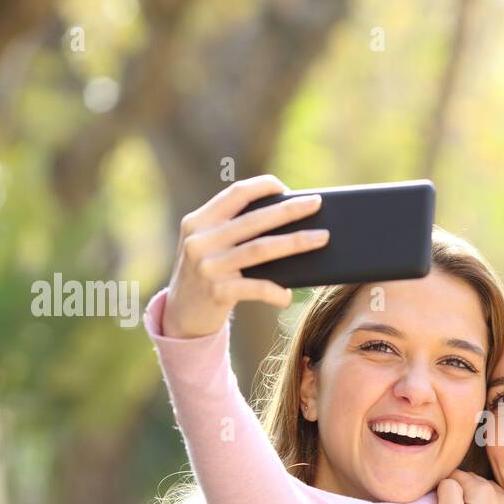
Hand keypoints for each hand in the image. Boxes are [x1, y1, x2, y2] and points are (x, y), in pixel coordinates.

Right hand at [162, 175, 329, 337]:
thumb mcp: (209, 247)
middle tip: (317, 204)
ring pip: (261, 249)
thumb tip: (286, 218)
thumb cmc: (207, 277)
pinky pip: (255, 287)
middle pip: (255, 220)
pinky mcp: (216, 292)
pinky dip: (276, 291)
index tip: (286, 188)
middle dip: (290, 210)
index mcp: (199, 221)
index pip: (235, 194)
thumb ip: (233, 232)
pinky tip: (288, 296)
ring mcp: (207, 266)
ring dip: (296, 242)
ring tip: (322, 238)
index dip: (263, 187)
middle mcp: (200, 240)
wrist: (181, 317)